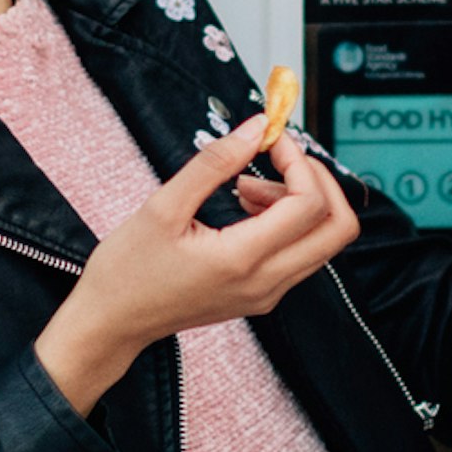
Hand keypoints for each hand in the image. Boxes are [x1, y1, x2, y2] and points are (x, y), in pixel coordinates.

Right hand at [33, 113, 360, 413]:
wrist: (111, 323)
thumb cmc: (127, 269)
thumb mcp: (163, 206)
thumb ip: (214, 163)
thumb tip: (257, 128)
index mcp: (242, 260)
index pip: (310, 204)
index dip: (300, 161)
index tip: (272, 139)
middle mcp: (266, 283)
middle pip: (339, 228)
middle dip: (320, 180)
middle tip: (282, 157)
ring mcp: (268, 294)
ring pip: (323, 242)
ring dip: (302, 201)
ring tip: (248, 184)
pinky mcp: (261, 296)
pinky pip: (300, 254)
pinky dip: (288, 222)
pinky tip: (246, 206)